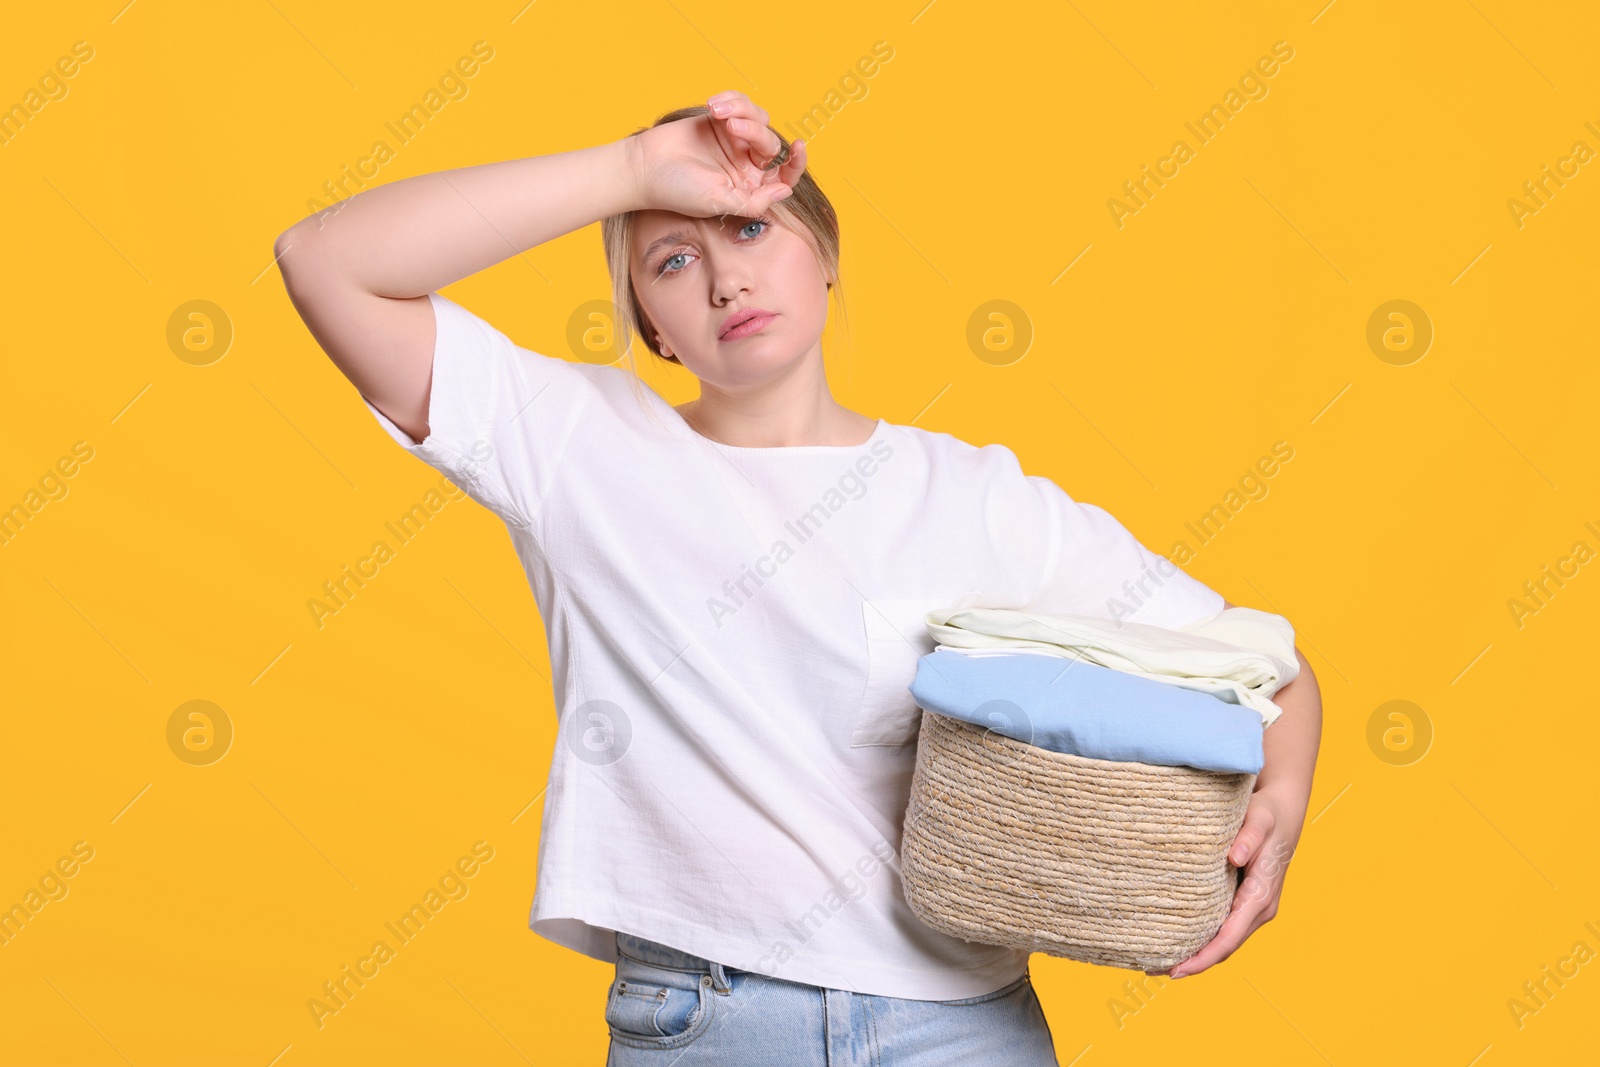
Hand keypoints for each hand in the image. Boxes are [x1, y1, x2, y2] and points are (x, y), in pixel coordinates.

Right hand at [626, 90, 807, 218]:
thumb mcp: (720, 202)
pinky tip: (713, 105)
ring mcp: (733, 141)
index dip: (797, 162)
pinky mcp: (719, 120)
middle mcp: (745, 165)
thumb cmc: (679, 190)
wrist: (645, 166)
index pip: (783, 176)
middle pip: (770, 143)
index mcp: (749, 188)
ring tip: (717, 111)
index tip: (800, 146)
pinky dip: (731, 99)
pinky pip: (739, 103)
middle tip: (730, 126)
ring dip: (742, 110)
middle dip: (755, 131)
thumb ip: (754, 201)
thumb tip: (785, 191)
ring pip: (758, 118)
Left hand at [1146, 788, 1300, 978]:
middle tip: (1154, 970)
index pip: (1229, 938)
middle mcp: (1259, 909)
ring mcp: (1253, 909)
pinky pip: (1223, 929)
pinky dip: (1204, 941)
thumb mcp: (1258, 820)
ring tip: (1160, 963)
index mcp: (1260, 896)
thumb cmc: (1265, 816)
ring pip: (1224, 942)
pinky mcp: (1245, 903)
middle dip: (1194, 964)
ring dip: (1197, 956)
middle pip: (1224, 948)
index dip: (1203, 958)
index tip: (1177, 970)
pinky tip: (1180, 941)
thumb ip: (1248, 838)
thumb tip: (1235, 857)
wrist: (1281, 813)